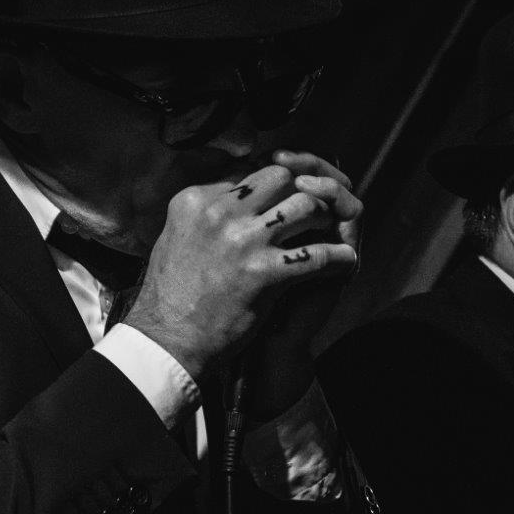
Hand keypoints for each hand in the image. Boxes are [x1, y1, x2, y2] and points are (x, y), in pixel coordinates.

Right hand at [123, 150, 360, 394]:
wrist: (170, 341)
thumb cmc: (172, 295)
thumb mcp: (176, 235)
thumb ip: (206, 212)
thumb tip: (235, 193)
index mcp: (195, 200)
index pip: (250, 173)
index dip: (273, 186)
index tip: (284, 200)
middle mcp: (220, 213)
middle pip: (282, 177)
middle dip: (303, 189)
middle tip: (313, 209)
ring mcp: (245, 241)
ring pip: (307, 206)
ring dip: (325, 217)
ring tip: (329, 230)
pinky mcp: (265, 273)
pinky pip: (319, 255)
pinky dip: (338, 258)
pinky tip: (344, 262)